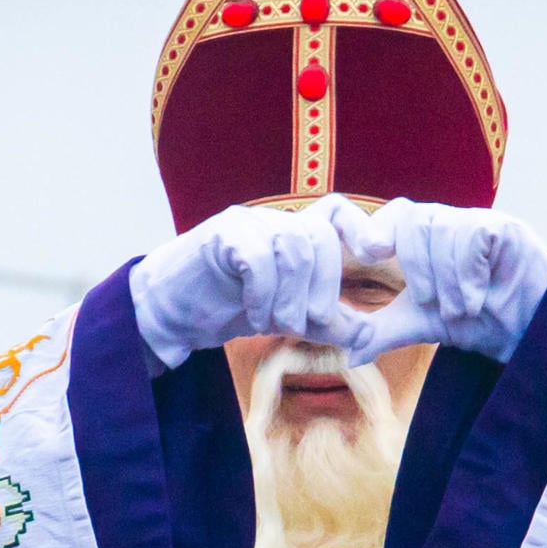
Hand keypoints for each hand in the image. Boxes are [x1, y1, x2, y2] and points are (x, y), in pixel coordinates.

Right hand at [129, 201, 372, 370]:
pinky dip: (262, 295)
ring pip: (292, 248)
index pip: (335, 212)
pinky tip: (252, 317)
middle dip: (321, 288)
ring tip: (271, 325)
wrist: (170, 313)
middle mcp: (273, 221)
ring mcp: (246, 223)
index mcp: (293, 235)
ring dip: (289, 299)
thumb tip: (365, 335)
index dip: (360, 226)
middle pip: (319, 237)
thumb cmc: (228, 309)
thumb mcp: (285, 317)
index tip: (376, 252)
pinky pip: (258, 258)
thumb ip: (324, 323)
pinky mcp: (220, 234)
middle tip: (305, 324)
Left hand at [323, 198, 546, 365]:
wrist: (526, 335)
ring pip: (444, 229)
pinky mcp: (506, 229)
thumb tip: (349, 354)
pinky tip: (478, 297)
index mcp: (425, 239)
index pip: (395, 215)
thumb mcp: (423, 325)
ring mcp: (480, 222)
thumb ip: (385, 332)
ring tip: (462, 309)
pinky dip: (468, 272)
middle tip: (431, 303)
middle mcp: (450, 224)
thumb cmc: (476, 321)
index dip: (378, 228)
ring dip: (447, 280)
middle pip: (415, 220)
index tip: (368, 253)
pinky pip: (474, 234)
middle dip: (417, 267)